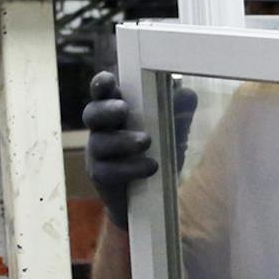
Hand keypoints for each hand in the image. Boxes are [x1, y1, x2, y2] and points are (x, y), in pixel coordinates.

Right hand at [82, 71, 195, 229]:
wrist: (150, 198)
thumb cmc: (157, 153)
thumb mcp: (173, 132)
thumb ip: (179, 112)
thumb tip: (186, 92)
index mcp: (116, 111)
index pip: (103, 93)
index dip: (101, 84)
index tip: (108, 80)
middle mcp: (102, 129)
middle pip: (92, 113)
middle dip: (105, 109)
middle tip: (123, 109)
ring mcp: (98, 153)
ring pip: (99, 143)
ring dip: (122, 140)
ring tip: (146, 141)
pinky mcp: (101, 176)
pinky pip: (109, 171)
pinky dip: (131, 167)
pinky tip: (150, 166)